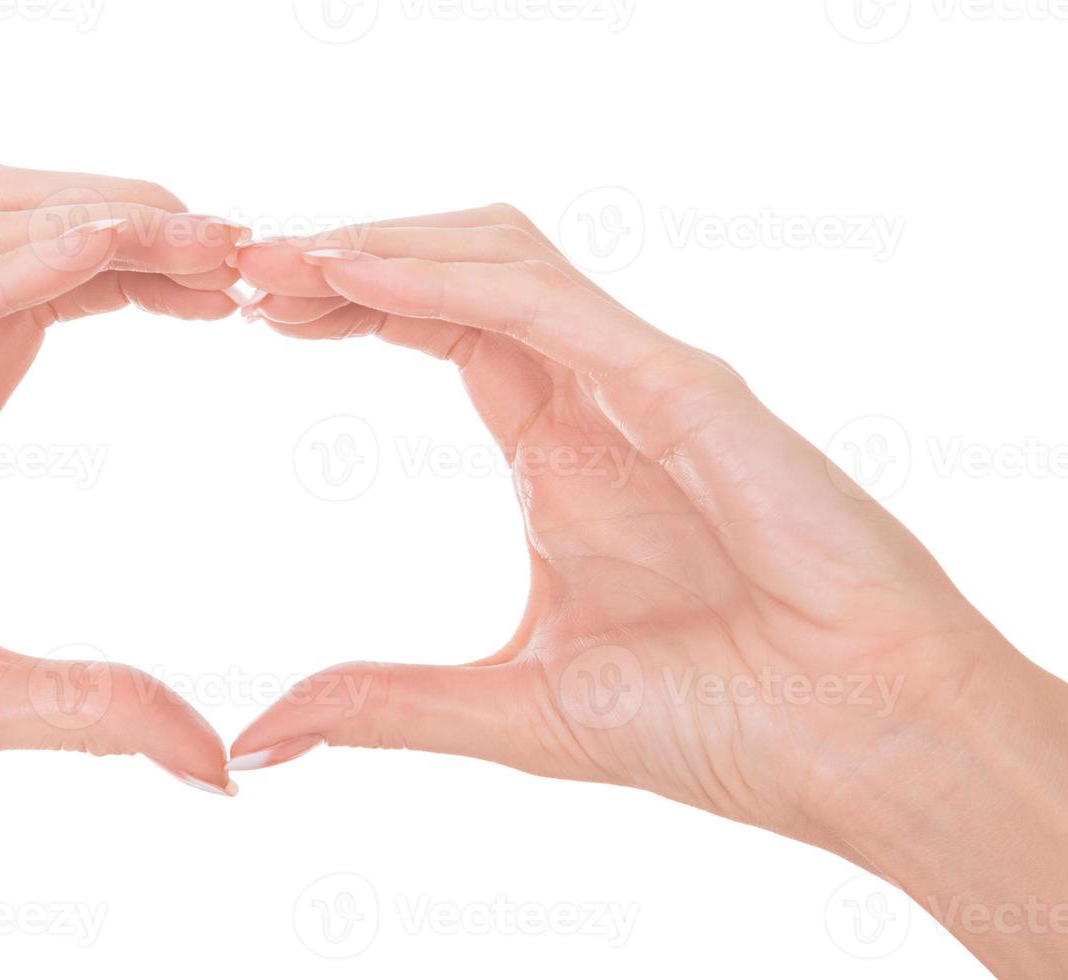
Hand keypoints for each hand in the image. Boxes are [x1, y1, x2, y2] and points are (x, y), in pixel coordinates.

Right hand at [0, 163, 245, 976]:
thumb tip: (218, 768)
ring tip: (208, 237)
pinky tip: (112, 250)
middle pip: (30, 229)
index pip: (58, 295)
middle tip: (252, 251)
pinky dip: (23, 263)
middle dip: (145, 218)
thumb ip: (98, 710)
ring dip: (102, 215)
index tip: (244, 292)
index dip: (152, 271)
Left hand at [228, 206, 1067, 974]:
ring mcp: (644, 382)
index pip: (437, 327)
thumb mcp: (511, 711)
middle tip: (238, 266)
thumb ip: (383, 705)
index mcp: (557, 449)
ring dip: (385, 244)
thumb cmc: (720, 724)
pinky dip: (447, 277)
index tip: (250, 312)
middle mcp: (595, 397)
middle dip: (347, 255)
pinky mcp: (688, 391)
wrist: (858, 753)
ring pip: (500, 256)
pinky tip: (355, 275)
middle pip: (456, 270)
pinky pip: (551, 304)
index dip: (348, 303)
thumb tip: (260, 739)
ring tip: (278, 260)